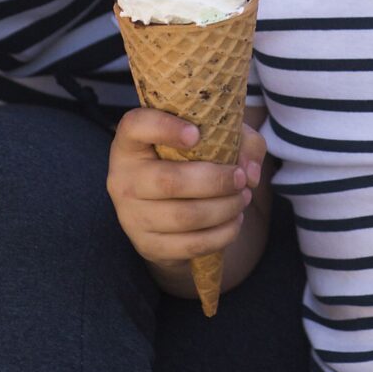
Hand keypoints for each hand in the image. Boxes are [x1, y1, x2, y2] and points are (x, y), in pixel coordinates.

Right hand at [106, 108, 258, 268]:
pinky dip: (222, 234)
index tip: (196, 134)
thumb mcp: (214, 140)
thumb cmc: (190, 162)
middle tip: (240, 178)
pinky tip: (234, 221)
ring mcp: (130, 216)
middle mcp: (122, 178)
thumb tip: (250, 173)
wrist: (165, 212)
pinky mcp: (147, 245)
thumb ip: (242, 142)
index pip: (136, 126)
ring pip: (184, 217)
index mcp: (130, 142)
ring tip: (243, 199)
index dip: (164, 128)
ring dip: (224, 208)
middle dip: (216, 181)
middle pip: (170, 181)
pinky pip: (190, 245)